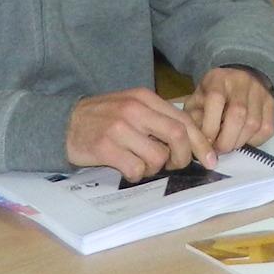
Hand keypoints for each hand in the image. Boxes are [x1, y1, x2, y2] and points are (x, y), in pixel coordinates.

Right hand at [67, 87, 209, 177]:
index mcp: (144, 98)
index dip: (200, 142)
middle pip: (177, 135)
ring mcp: (119, 128)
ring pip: (157, 157)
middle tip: (176, 166)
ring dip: (155, 169)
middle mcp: (134, 110)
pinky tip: (127, 169)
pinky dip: (137, 175)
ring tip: (143, 165)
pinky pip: (135, 169)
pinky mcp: (106, 147)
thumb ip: (157, 118)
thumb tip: (190, 140)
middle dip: (184, 157)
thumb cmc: (103, 118)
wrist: (63, 123)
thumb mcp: (131, 107)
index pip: (182, 119)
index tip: (210, 159)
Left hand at [186, 66, 273, 157]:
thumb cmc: (212, 94)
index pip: (215, 100)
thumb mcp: (197, 99)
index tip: (205, 143)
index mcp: (218, 78)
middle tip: (218, 150)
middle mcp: (241, 82)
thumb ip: (194, 117)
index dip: (210, 126)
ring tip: (229, 145)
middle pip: (237, 114)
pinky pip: (267, 129)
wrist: (237, 78)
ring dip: (239, 142)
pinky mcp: (271, 103)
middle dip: (226, 140)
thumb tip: (197, 139)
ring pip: (253, 124)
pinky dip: (255, 141)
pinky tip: (244, 140)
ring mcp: (259, 92)